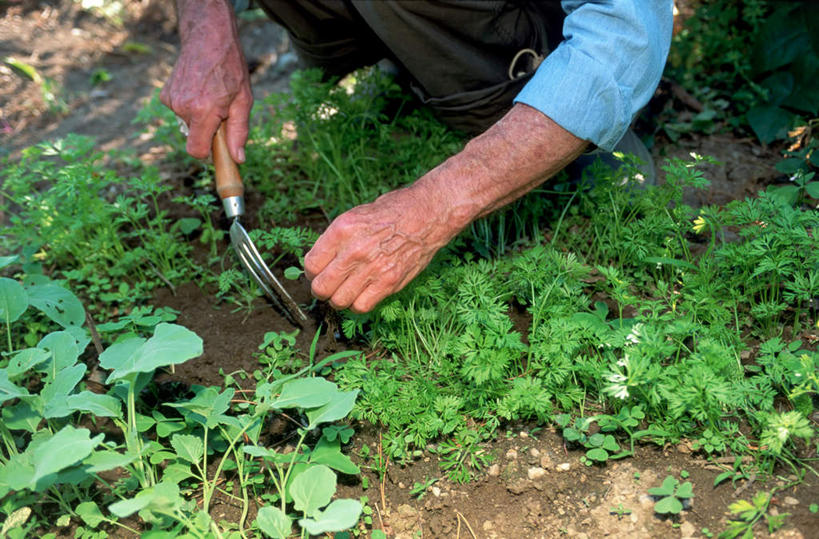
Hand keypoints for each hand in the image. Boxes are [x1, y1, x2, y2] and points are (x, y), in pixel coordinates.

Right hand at [160, 0, 251, 162]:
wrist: (208, 38)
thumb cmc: (230, 69)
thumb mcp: (243, 101)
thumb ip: (239, 132)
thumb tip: (238, 159)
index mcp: (202, 112)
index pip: (195, 151)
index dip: (207, 154)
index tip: (217, 149)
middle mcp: (183, 108)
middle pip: (194, 137)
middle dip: (208, 131)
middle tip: (221, 112)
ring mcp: (171, 101)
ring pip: (188, 125)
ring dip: (200, 118)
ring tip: (211, 97)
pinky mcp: (165, 96)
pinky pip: (180, 113)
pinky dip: (190, 108)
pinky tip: (199, 91)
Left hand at [304, 103, 586, 312]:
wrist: (428, 213)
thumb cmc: (392, 211)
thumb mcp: (357, 214)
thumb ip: (336, 239)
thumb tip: (319, 263)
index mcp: (343, 229)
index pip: (311, 264)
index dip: (312, 270)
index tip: (319, 269)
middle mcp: (355, 250)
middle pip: (321, 288)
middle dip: (322, 288)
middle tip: (331, 283)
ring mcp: (373, 268)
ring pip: (339, 301)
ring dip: (340, 298)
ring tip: (348, 288)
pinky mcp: (390, 282)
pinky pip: (361, 306)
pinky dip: (358, 303)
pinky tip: (363, 292)